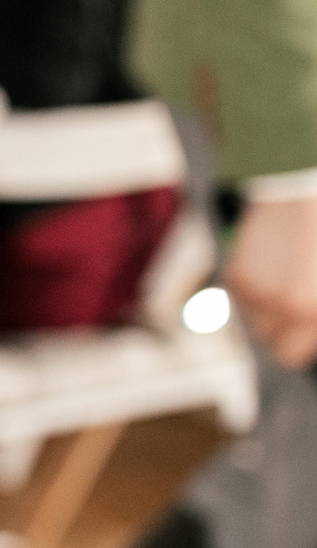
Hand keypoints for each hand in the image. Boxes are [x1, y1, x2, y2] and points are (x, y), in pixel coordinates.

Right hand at [228, 195, 316, 365]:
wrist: (297, 194)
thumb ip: (313, 310)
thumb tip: (306, 323)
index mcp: (309, 309)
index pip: (293, 353)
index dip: (301, 345)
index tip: (306, 335)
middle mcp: (280, 306)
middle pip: (274, 345)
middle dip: (286, 336)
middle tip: (297, 318)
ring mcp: (255, 292)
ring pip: (257, 323)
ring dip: (269, 315)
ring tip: (287, 288)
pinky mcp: (237, 277)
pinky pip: (244, 302)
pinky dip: (256, 294)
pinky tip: (273, 272)